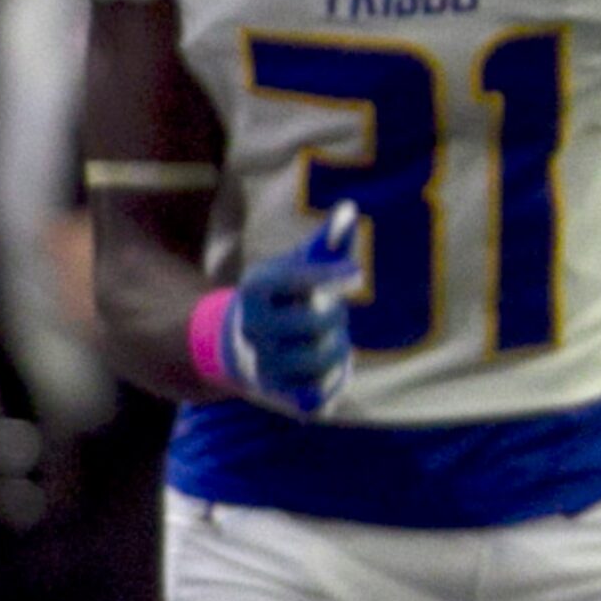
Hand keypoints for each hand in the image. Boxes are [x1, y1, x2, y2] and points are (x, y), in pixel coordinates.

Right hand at [226, 203, 359, 416]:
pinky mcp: (277, 391)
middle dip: (336, 314)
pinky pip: (318, 392)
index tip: (358, 274)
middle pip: (315, 322)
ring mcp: (263, 361)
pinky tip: (336, 364)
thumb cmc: (284, 292)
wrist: (243, 337)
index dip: (330, 275)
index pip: (297, 279)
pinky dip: (336, 378)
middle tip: (335, 311)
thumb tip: (349, 208)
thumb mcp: (298, 262)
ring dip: (339, 346)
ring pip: (319, 359)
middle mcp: (253, 326)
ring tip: (335, 338)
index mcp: (256, 287)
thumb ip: (326, 241)